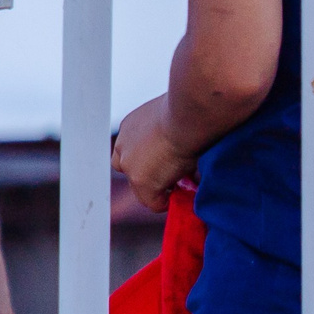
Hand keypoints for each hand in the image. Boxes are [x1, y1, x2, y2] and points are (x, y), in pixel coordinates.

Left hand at [112, 95, 190, 210]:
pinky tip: (182, 195)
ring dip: (160, 188)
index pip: (132, 151)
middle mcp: (124, 145)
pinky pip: (154, 203)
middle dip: (152, 175)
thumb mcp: (174, 120)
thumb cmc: (189, 111)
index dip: (150, 162)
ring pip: (141, 189)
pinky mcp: (141, 181)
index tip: (168, 164)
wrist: (188, 114)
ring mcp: (129, 165)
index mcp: (131, 126)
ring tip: (181, 186)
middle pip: (131, 170)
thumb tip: (184, 151)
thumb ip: (170, 134)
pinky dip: (167, 202)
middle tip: (174, 177)